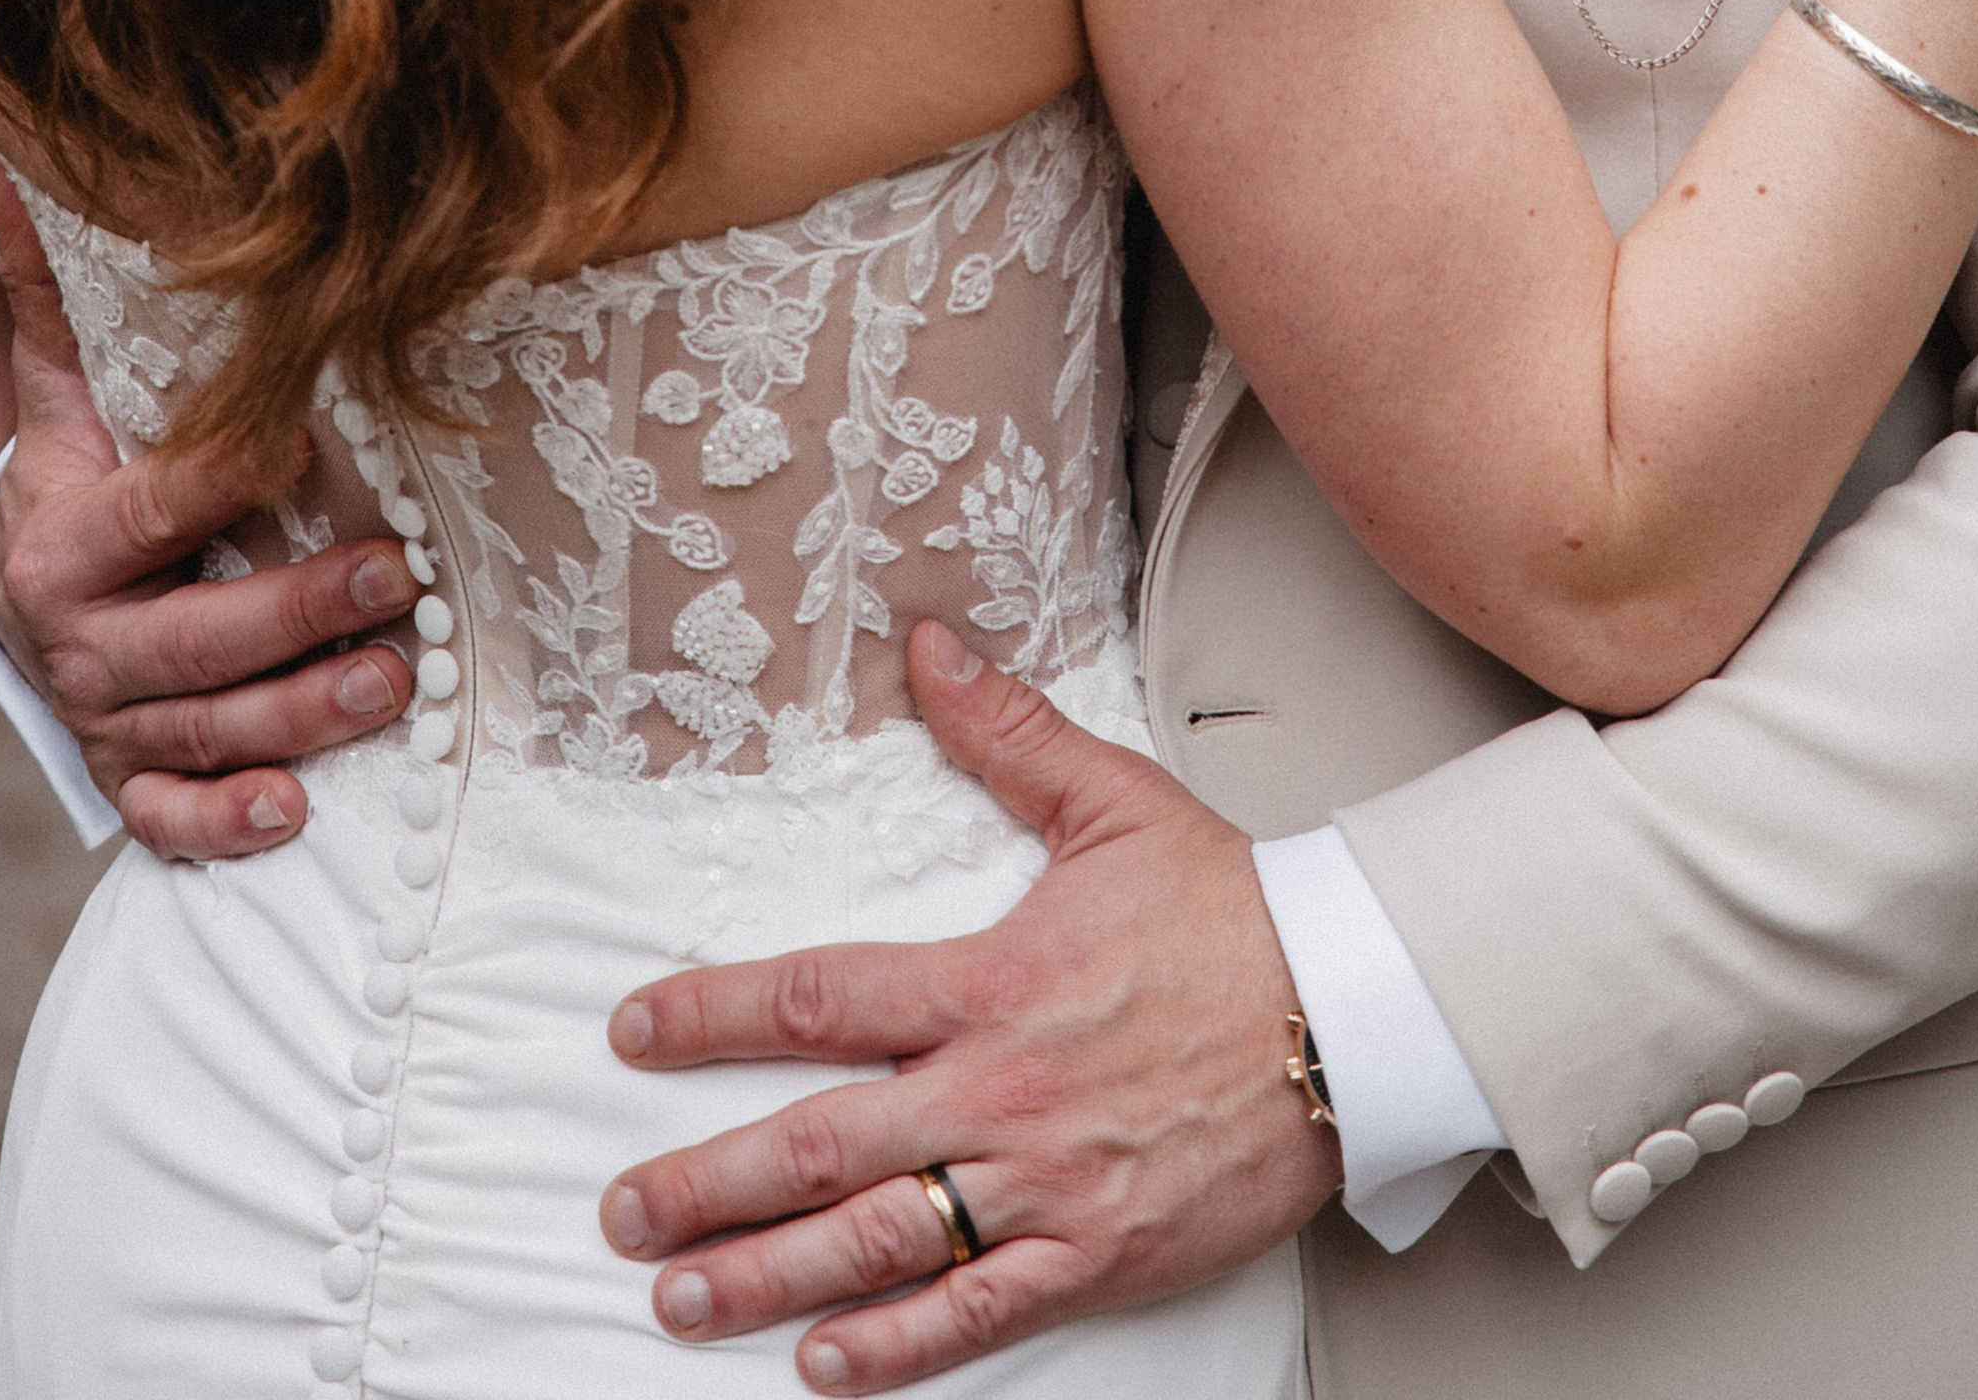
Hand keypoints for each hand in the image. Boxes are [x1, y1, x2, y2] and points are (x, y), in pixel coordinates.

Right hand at [0, 156, 414, 858]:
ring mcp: (108, 721)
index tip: (302, 437)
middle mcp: (83, 645)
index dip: (223, 475)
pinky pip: (173, 816)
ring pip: (204, 729)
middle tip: (393, 579)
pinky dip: (228, 824)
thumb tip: (5, 162)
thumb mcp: (58, 392)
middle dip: (294, 612)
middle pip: (192, 638)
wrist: (22, 602)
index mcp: (67, 544)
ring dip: (299, 715)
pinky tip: (296, 812)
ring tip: (391, 683)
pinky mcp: (132, 778)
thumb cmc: (77, 481)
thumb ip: (52, 293)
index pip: (156, 507)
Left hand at [599, 622, 1336, 1388]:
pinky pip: (976, 1312)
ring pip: (880, 1242)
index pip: (821, 998)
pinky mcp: (1097, 1254)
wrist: (1355, 1012)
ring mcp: (1046, 1185)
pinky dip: (893, 1347)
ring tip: (680, 1296)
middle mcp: (1001, 1092)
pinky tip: (820, 1363)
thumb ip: (1007, 732)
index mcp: (993, 981)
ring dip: (767, 1275)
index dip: (717, 1014)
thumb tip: (928, 649)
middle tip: (623, 1209)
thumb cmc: (1234, 910)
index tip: (636, 1029)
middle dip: (709, 1180)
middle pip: (823, 1144)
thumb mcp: (1115, 802)